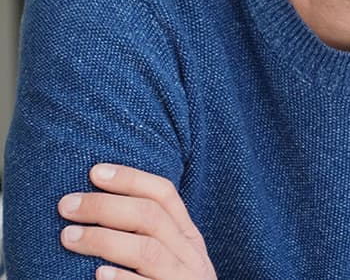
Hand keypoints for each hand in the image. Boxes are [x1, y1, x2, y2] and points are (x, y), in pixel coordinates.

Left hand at [58, 164, 215, 279]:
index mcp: (189, 236)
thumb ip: (153, 234)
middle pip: (150, 217)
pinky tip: (97, 277)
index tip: (95, 171)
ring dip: (105, 239)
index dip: (131, 178)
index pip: (164, 194)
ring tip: (68, 236)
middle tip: (68, 204)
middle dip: (106, 206)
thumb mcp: (174, 257)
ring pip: (147, 250)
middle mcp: (190, 255)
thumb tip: (104, 202)